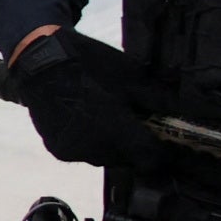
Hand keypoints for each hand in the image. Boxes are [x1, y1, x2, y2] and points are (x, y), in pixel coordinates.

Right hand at [1, 26, 168, 174]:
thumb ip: (156, 99)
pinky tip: (85, 121)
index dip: (161, 153)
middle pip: (128, 160)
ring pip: (105, 159)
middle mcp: (96, 149)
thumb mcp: (131, 75)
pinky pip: (84, 154)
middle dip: (134, 145)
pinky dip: (90, 143)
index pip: (151, 160)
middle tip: (131, 120)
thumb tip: (180, 111)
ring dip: (112, 145)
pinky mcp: (59, 152)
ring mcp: (75, 153)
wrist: (41, 60)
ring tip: (107, 117)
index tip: (162, 141)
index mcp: (117, 129)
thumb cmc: (89, 63)